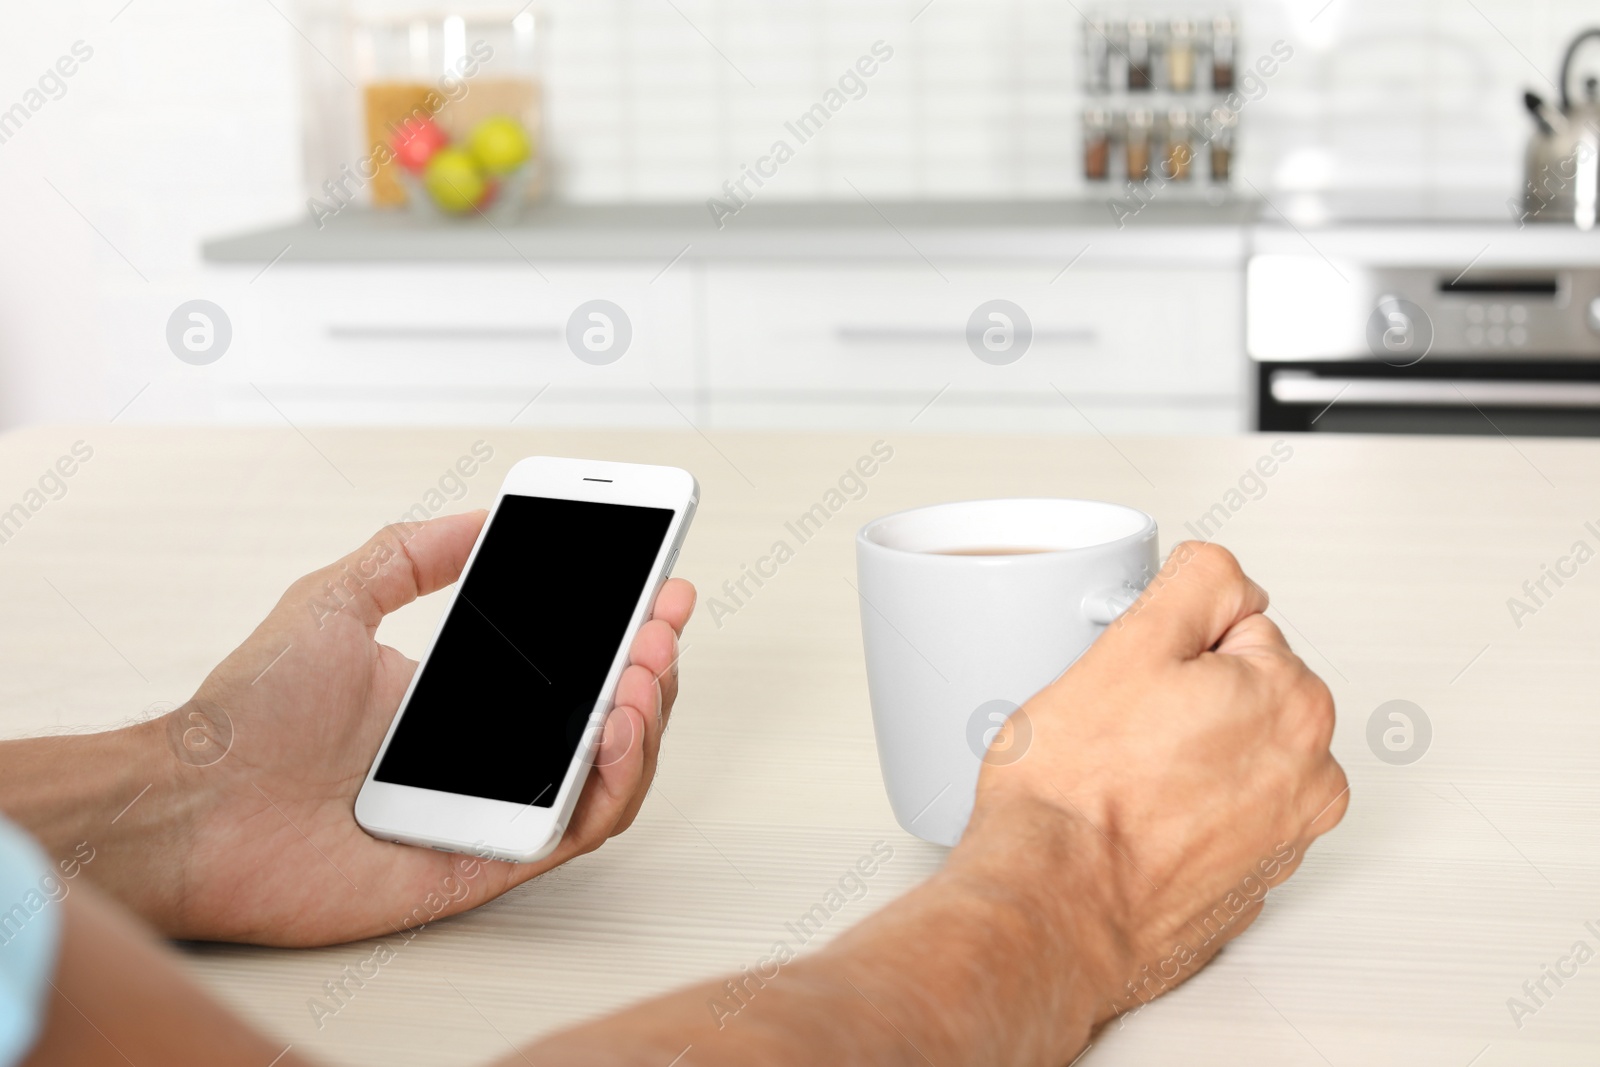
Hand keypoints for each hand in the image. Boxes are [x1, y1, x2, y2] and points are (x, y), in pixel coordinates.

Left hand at [124, 511, 693, 945]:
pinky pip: (575, 830)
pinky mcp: (487, 862)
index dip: (624, 630)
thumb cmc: (247, 718)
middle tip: (662, 621)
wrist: (196, 803)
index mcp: (462, 701)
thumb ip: (407, 554)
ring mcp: (492, 811)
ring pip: (608, 778)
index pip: (570, 668)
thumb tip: (479, 517)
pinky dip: (613, 782)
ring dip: (646, 721)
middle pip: (606, 719)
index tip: (658, 587)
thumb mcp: (334, 600)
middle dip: (651, 665)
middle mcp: (488, 757)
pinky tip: (617, 730)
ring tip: (642, 672)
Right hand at [955, 541, 1348, 1028]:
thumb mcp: (1130, 643)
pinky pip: (1216, 821)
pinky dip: (1182, 816)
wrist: (1054, 906)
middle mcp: (1309, 775)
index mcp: (1294, 703)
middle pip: (1241, 695)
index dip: (1171, 646)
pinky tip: (1133, 823)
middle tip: (1118, 728)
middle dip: (1185, 701)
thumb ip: (1197, 582)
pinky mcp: (1247, 886)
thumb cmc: (1079, 795)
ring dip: (1184, 759)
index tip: (1134, 679)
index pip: (1239, 629)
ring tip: (1122, 779)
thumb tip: (1222, 572)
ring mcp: (1282, 839)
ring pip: (1228, 759)